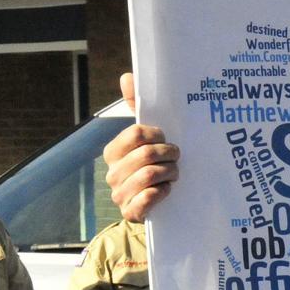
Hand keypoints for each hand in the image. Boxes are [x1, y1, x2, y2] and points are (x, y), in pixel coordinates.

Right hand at [103, 72, 179, 222]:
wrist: (158, 203)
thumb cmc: (154, 164)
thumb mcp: (148, 138)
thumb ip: (136, 107)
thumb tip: (127, 77)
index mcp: (113, 151)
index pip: (136, 134)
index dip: (158, 135)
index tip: (166, 138)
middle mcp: (112, 173)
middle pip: (147, 154)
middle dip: (169, 155)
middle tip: (177, 157)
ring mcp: (120, 194)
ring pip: (150, 175)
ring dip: (170, 173)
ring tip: (175, 173)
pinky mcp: (131, 212)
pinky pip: (148, 199)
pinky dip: (162, 192)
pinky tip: (167, 190)